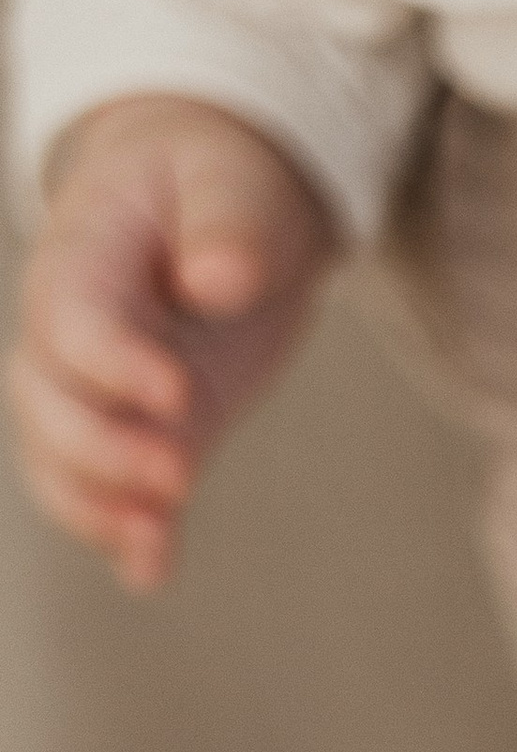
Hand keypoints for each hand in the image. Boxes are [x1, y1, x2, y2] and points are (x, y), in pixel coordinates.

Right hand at [6, 94, 336, 588]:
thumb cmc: (219, 181)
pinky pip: (111, 493)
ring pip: (61, 461)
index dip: (113, 363)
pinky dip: (127, 534)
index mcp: (82, 258)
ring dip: (101, 508)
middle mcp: (68, 333)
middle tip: (180, 477)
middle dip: (102, 449)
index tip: (178, 391)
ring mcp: (99, 392)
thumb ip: (227, 224)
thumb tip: (220, 280)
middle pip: (48, 403)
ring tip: (154, 546)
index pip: (73, 321)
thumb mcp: (234, 180)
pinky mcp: (144, 433)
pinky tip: (153, 571)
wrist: (214, 205)